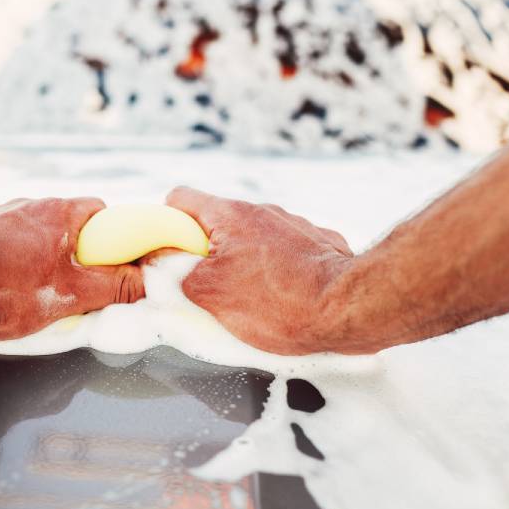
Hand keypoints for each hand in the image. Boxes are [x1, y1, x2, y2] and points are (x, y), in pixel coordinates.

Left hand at [0, 197, 144, 340]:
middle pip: (67, 225)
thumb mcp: (70, 296)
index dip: (109, 240)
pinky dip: (8, 259)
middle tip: (71, 286)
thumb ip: (112, 287)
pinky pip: (3, 241)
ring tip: (31, 291)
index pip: (99, 213)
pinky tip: (1, 284)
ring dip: (39, 256)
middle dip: (73, 253)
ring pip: (34, 234)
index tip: (110, 265)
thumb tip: (139, 281)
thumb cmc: (1, 291)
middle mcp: (29, 206)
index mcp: (60, 215)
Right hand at [165, 187, 354, 354]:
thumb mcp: (209, 293)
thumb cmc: (278, 302)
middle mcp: (264, 212)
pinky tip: (284, 299)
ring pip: (254, 240)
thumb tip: (160, 262)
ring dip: (244, 264)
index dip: (166, 223)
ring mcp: (296, 227)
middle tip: (205, 289)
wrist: (349, 309)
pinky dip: (278, 272)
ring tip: (248, 302)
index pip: (182, 198)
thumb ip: (176, 273)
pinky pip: (288, 254)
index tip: (167, 254)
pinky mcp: (322, 246)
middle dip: (207, 254)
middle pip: (219, 224)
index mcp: (230, 215)